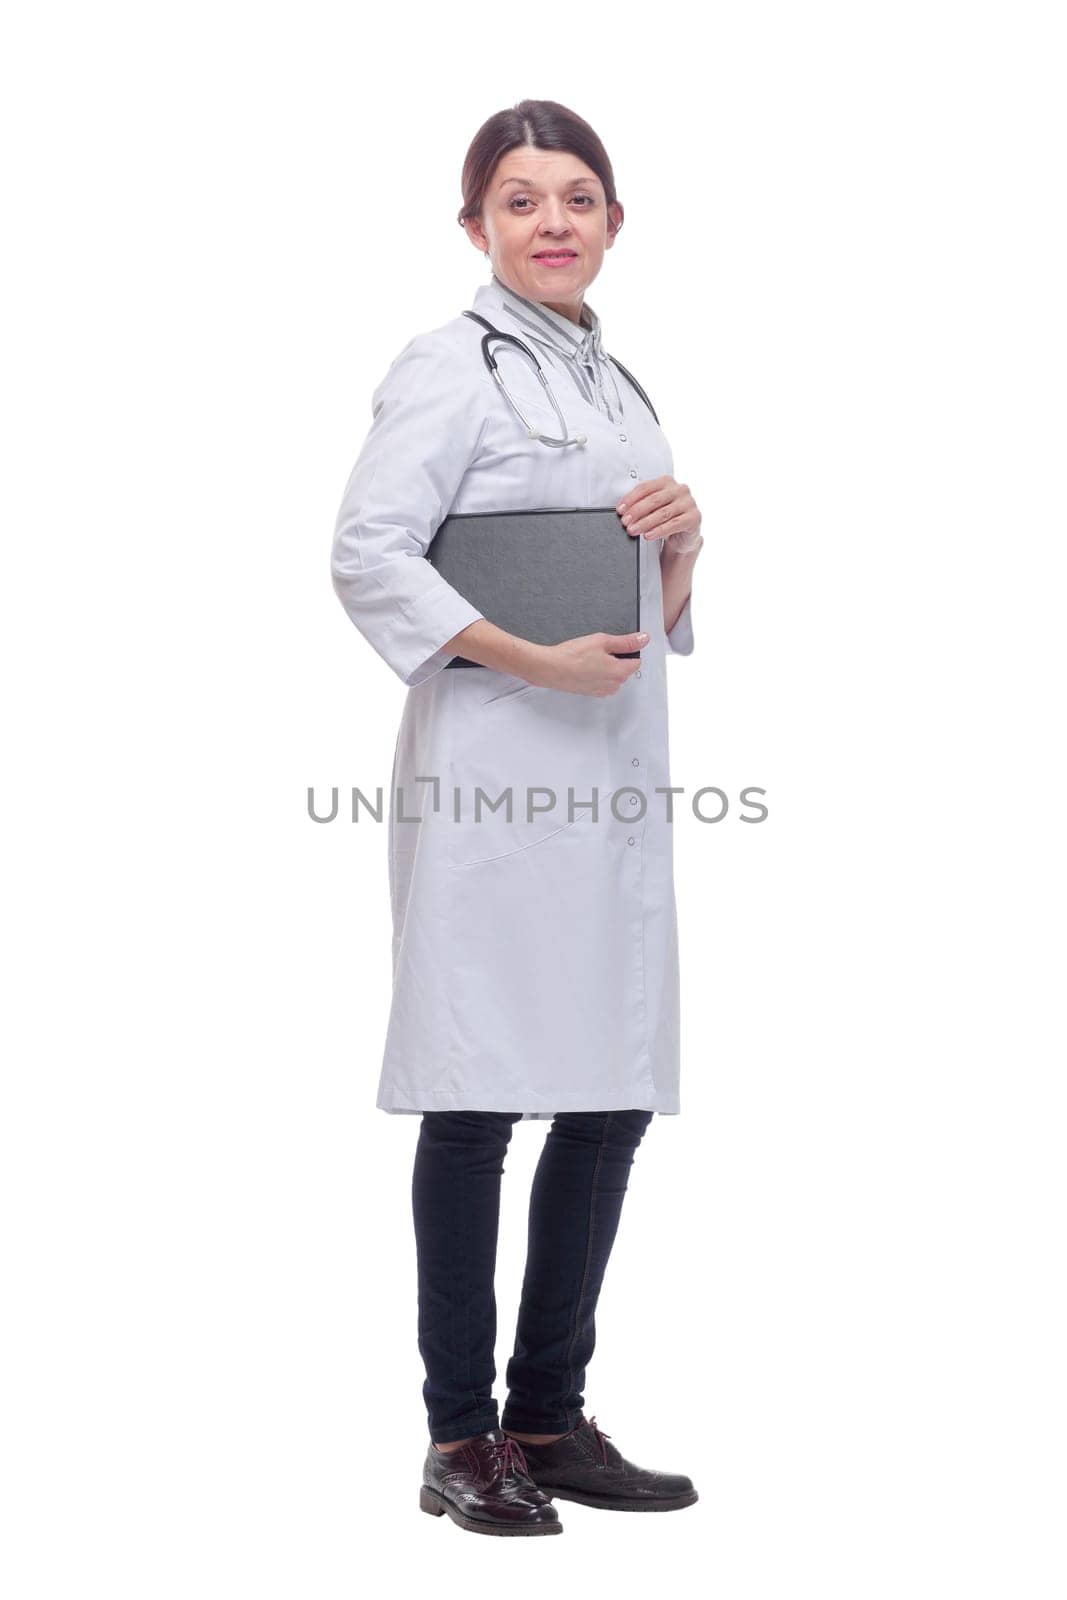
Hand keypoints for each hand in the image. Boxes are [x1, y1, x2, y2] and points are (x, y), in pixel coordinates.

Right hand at [529, 630, 647, 695]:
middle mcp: (613, 685)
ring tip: (589, 659)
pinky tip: (584, 666)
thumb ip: (626, 641)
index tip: (615, 645)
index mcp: (619, 672)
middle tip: (598, 650)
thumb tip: (644, 639)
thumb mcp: (602, 641)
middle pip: (624, 669)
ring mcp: (602, 691)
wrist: (550, 668)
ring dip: (606, 667)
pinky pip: (602, 682)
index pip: (636, 661)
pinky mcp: (591, 693)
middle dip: (616, 658)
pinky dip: (596, 674)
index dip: (627, 650)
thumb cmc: (572, 655)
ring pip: (613, 676)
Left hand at [617, 476, 702, 552]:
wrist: (684, 535)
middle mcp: (680, 489)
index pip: (646, 488)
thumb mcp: (652, 509)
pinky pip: (673, 524)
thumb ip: (641, 505)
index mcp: (667, 482)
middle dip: (636, 512)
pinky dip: (658, 531)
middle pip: (653, 500)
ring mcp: (688, 503)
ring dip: (644, 523)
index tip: (620, 509)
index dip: (630, 499)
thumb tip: (623, 511)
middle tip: (625, 522)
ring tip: (633, 530)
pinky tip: (648, 535)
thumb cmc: (667, 519)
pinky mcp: (694, 517)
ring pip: (662, 513)